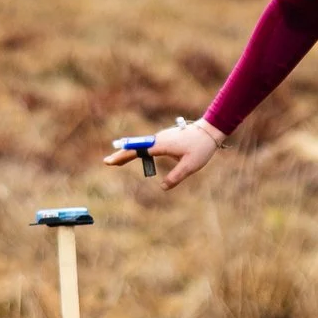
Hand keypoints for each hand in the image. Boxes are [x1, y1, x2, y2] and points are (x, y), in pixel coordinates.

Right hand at [104, 118, 225, 190]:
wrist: (210, 130)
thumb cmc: (201, 147)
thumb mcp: (190, 166)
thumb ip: (176, 177)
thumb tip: (163, 187)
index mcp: (161, 145)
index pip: (137, 151)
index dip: (123, 156)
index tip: (111, 161)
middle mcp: (158, 139)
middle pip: (135, 147)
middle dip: (121, 154)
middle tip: (107, 162)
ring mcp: (161, 138)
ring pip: (141, 146)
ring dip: (129, 152)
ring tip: (117, 161)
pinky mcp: (166, 139)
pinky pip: (148, 145)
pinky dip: (139, 151)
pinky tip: (136, 156)